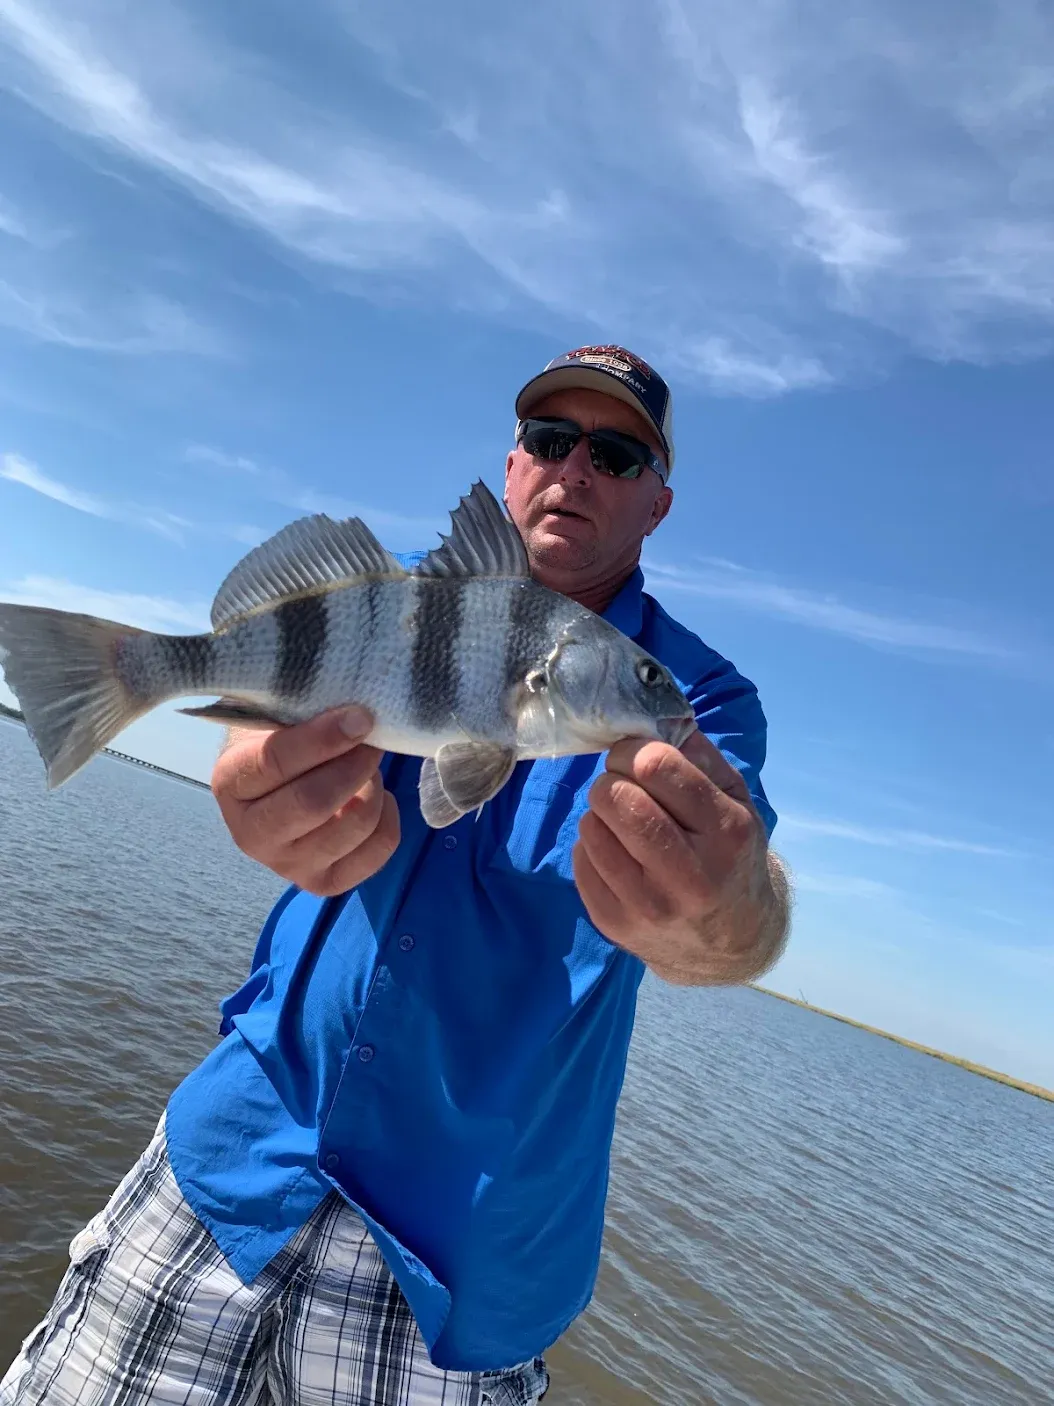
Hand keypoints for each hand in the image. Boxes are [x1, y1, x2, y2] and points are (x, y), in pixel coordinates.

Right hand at [211, 707, 399, 896]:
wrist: (282, 784)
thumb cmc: (283, 739)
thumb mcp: (281, 718)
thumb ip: (307, 715)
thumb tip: (357, 716)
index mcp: (230, 784)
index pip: (274, 762)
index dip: (324, 738)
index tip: (360, 717)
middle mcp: (250, 835)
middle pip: (313, 802)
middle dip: (354, 765)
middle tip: (371, 740)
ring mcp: (288, 866)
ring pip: (353, 826)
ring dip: (373, 788)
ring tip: (367, 767)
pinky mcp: (325, 883)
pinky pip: (379, 849)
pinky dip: (389, 816)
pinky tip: (374, 796)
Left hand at [572, 729, 787, 984]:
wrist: (731, 940)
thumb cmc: (730, 855)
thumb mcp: (737, 802)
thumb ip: (700, 756)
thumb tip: (651, 718)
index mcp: (726, 833)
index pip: (655, 768)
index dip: (634, 751)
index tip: (636, 757)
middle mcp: (690, 876)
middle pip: (617, 798)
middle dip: (613, 778)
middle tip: (624, 784)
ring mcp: (649, 906)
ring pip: (592, 827)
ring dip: (601, 812)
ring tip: (624, 820)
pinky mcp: (615, 925)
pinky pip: (580, 859)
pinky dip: (593, 844)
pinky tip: (619, 852)